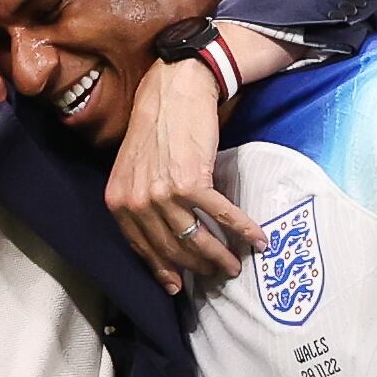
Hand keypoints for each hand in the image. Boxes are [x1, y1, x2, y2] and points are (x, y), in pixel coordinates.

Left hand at [106, 60, 266, 294]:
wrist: (173, 92)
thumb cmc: (155, 127)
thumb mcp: (133, 170)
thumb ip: (139, 202)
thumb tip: (160, 234)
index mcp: (119, 202)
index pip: (142, 248)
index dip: (163, 270)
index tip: (178, 285)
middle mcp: (138, 202)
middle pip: (172, 249)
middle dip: (196, 267)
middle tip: (216, 274)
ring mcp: (164, 195)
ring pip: (196, 239)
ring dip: (220, 257)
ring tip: (234, 265)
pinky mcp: (192, 182)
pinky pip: (221, 216)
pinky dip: (242, 229)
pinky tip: (257, 239)